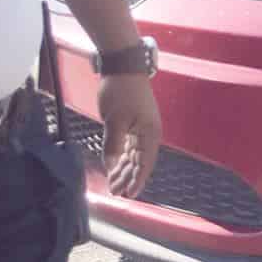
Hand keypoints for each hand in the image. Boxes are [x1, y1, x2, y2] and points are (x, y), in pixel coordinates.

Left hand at [94, 73, 163, 199]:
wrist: (123, 66)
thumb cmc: (121, 91)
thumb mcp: (115, 120)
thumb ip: (113, 144)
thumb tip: (111, 165)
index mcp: (150, 134)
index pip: (144, 164)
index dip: (136, 180)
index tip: (128, 195)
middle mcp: (149, 134)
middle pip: (139, 162)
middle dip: (127, 177)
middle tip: (114, 192)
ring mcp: (141, 128)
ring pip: (133, 155)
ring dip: (123, 169)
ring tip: (113, 183)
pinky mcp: (133, 123)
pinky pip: (128, 146)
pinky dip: (121, 157)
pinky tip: (114, 166)